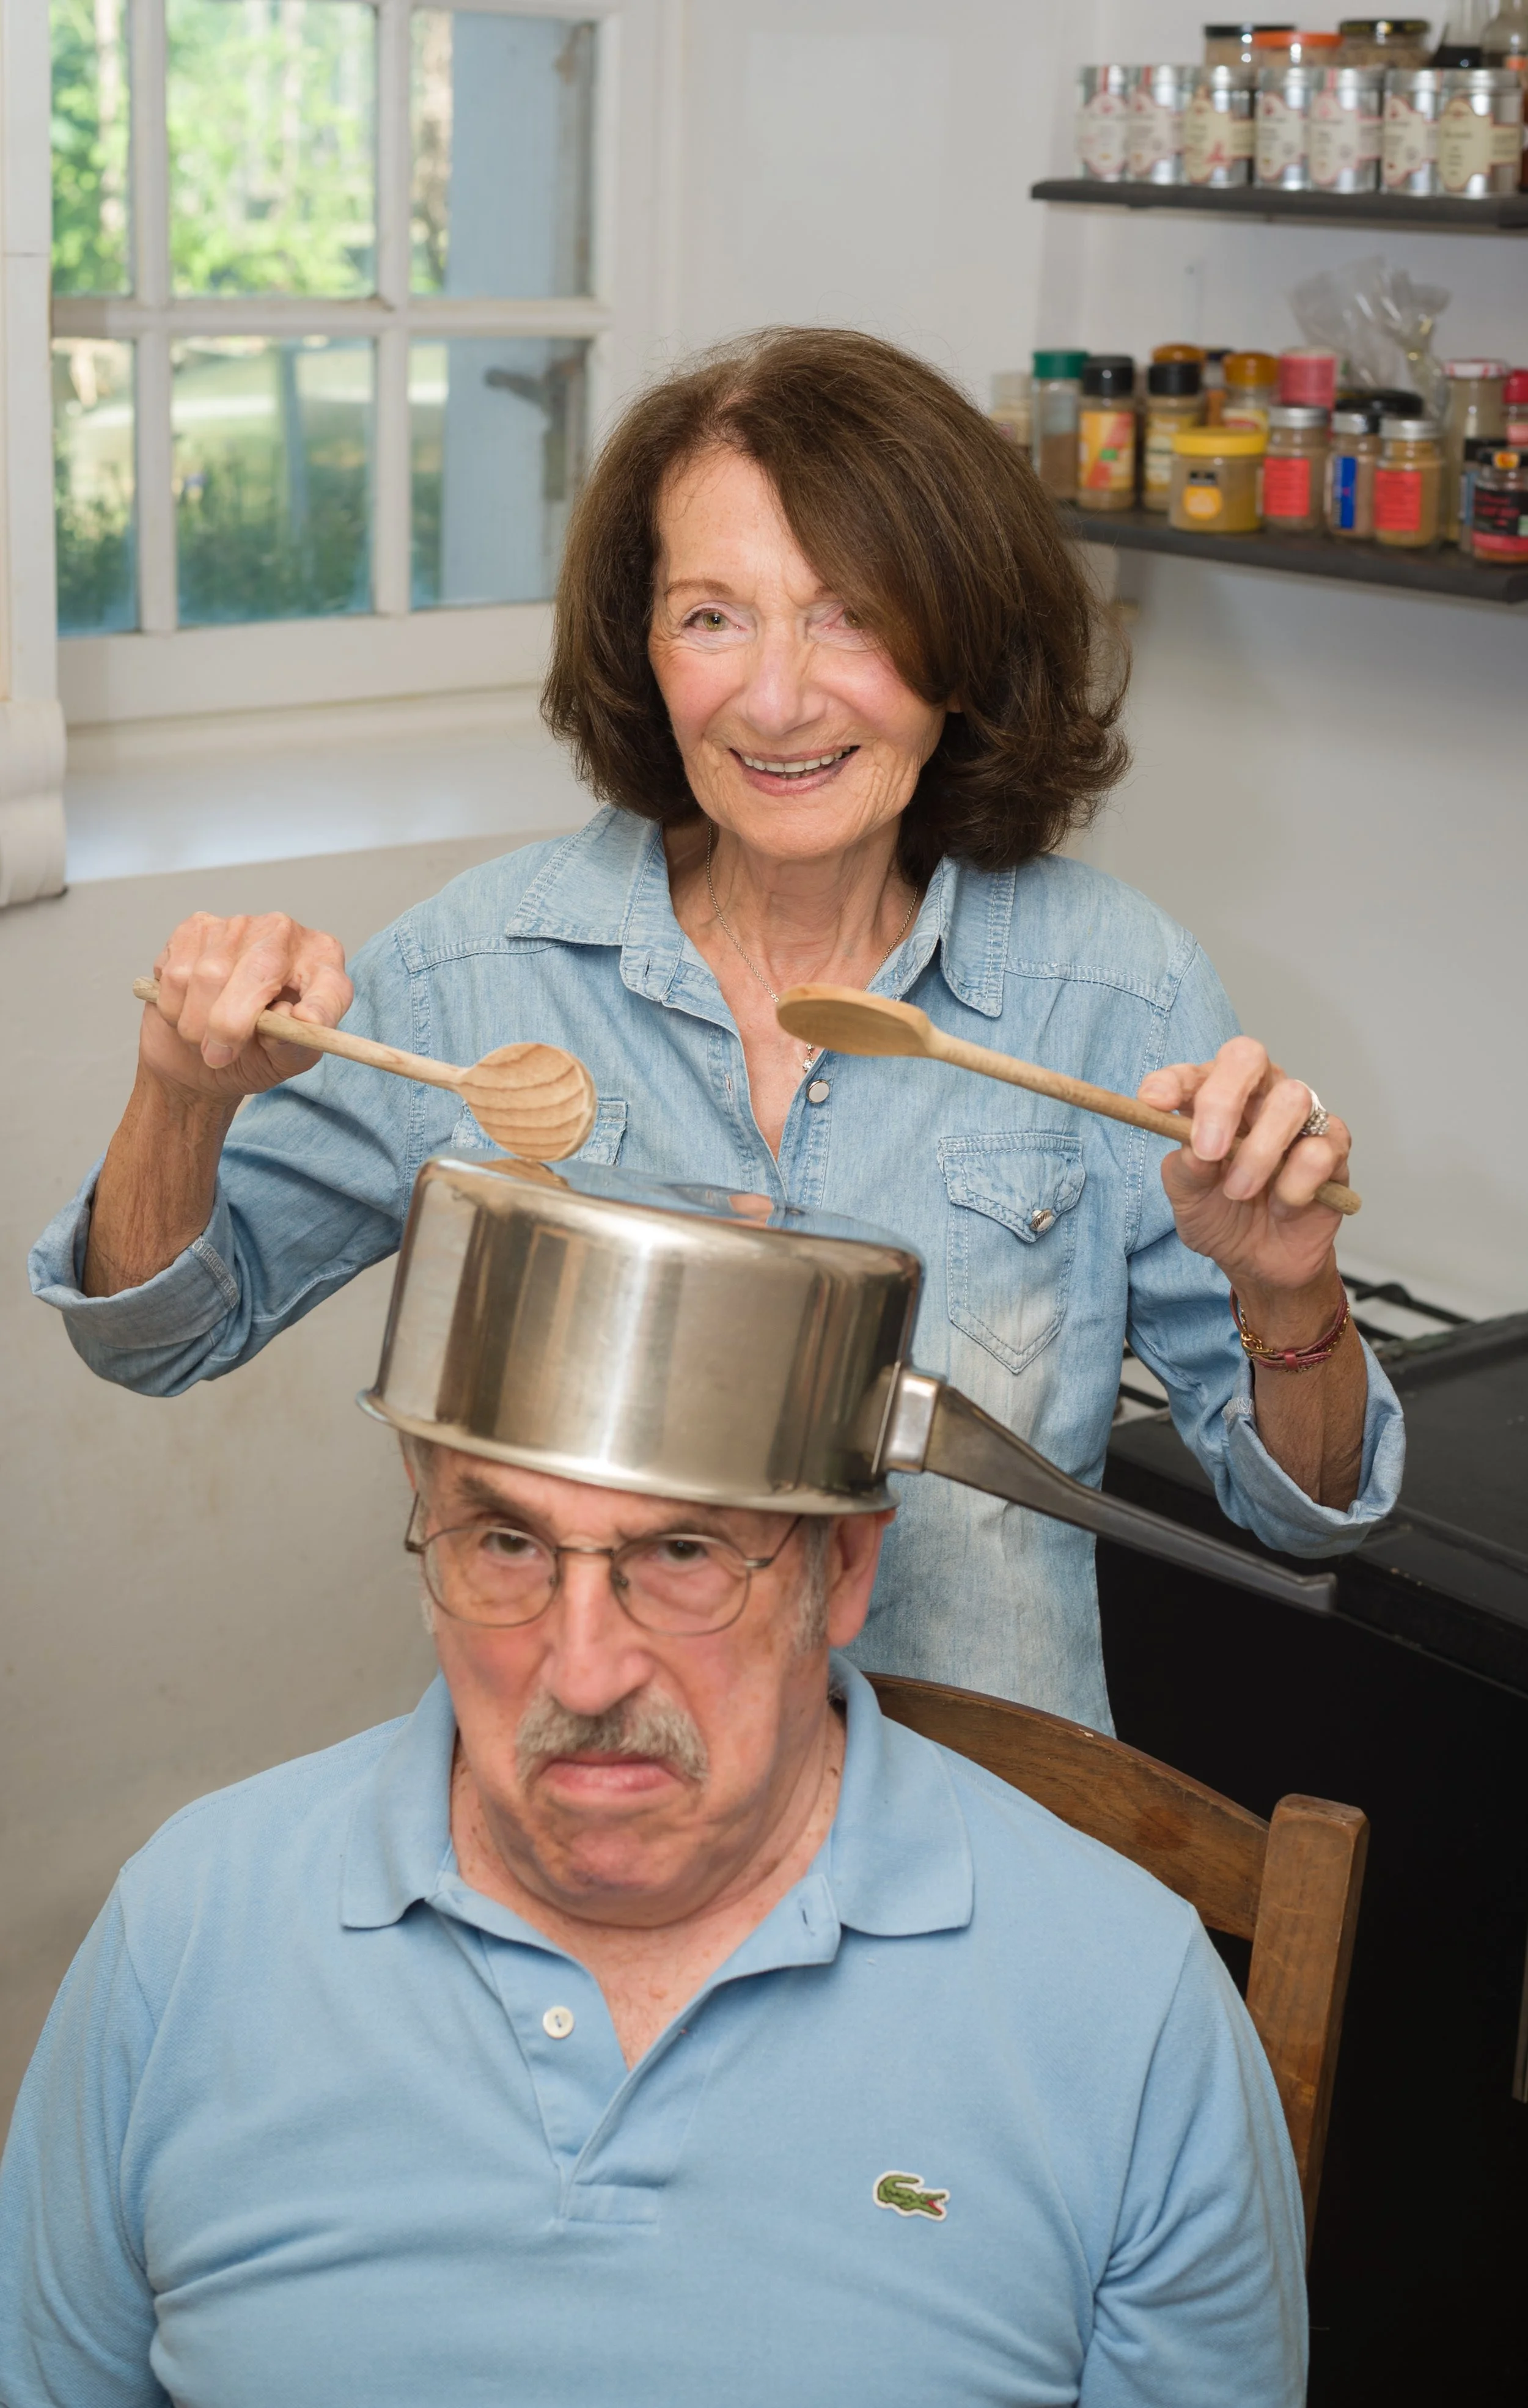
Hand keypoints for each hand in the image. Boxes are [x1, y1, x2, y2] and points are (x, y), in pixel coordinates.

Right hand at [140, 912, 352, 1106]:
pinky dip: (173, 1006)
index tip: (305, 1022)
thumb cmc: (254, 1054)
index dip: (320, 1005)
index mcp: (322, 965)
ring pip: (207, 975)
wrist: (200, 1055)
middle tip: (218, 1056)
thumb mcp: (285, 1060)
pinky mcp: (195, 928)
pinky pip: (175, 971)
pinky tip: (186, 1010)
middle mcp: (284, 934)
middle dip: (231, 1023)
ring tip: (202, 1037)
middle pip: (259, 969)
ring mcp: (238, 925)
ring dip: (195, 1022)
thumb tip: (295, 1019)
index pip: (330, 983)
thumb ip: (295, 1043)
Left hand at [1139, 1037, 1350, 1319]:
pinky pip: (1321, 1150)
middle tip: (1208, 1150)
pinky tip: (1283, 1205)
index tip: (1153, 1102)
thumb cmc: (1220, 1216)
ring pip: (1292, 1099)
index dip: (1173, 1080)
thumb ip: (1185, 1169)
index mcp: (1213, 1099)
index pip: (1194, 1072)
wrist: (1260, 1261)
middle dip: (1224, 1099)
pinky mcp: (1333, 1147)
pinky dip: (1295, 1185)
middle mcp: (1257, 1096)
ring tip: (1240, 1192)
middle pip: (1249, 1056)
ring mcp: (1299, 1118)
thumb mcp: (1187, 1198)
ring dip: (1260, 1153)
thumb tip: (1194, 1148)